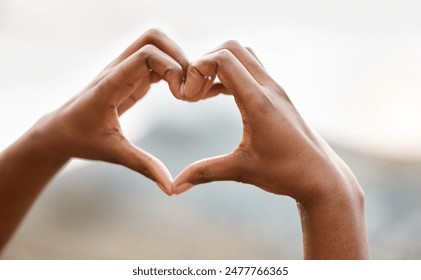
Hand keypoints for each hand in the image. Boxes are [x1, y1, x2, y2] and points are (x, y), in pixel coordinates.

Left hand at [32, 29, 188, 194]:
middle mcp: (118, 69)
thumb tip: (171, 189)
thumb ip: (144, 167)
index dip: (172, 68)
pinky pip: (157, 61)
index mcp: (111, 83)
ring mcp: (125, 70)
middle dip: (179, 56)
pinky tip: (181, 93)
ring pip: (156, 45)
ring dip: (178, 61)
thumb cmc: (81, 140)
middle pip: (154, 38)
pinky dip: (173, 69)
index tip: (182, 96)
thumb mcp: (114, 153)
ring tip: (187, 91)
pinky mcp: (130, 77)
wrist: (60, 131)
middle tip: (189, 87)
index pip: (146, 54)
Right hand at [175, 41, 367, 258]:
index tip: (189, 96)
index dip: (198, 69)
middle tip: (193, 91)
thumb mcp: (241, 171)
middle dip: (205, 62)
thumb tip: (175, 187)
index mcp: (258, 102)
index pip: (224, 59)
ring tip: (203, 93)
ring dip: (219, 66)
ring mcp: (275, 89)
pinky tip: (217, 96)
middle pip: (232, 48)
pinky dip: (230, 74)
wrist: (320, 176)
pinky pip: (250, 69)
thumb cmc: (285, 173)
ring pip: (243, 55)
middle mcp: (269, 88)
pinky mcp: (277, 95)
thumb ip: (204, 173)